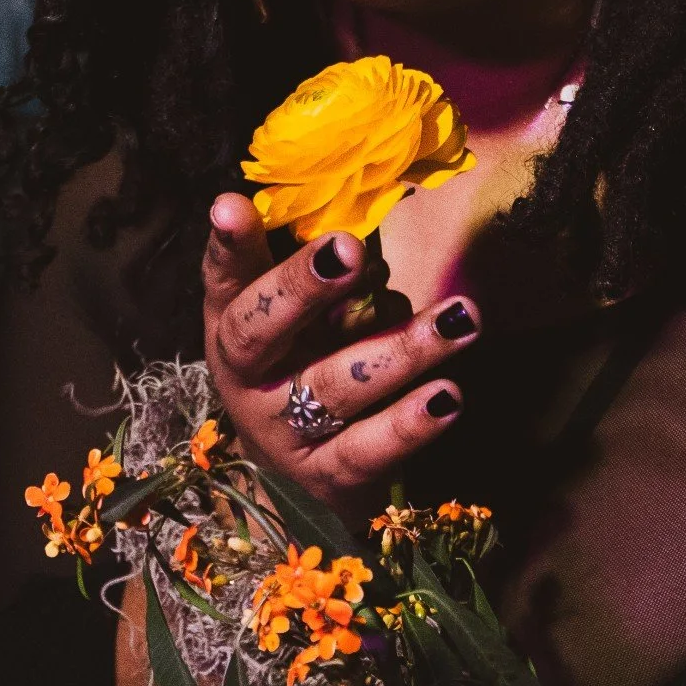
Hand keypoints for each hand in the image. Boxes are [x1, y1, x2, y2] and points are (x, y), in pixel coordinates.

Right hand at [202, 192, 477, 512]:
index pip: (225, 279)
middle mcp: (247, 380)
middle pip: (259, 333)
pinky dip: (408, 424)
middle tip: (351, 250)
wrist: (297, 478)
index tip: (233, 206)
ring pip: (334, 386)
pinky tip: (448, 397)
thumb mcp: (293, 316)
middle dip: (302, 288)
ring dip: (400, 349)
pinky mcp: (326, 476)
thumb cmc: (302, 364)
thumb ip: (304, 264)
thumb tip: (309, 209)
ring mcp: (282, 431)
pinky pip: (367, 448)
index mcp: (232, 326)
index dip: (228, 245)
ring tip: (460, 319)